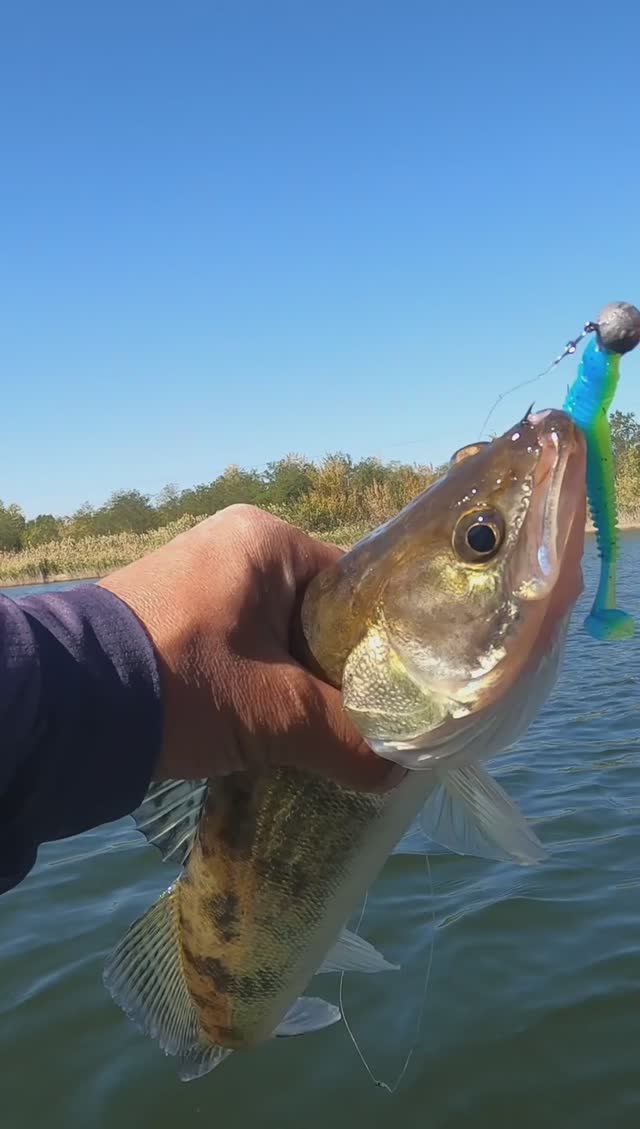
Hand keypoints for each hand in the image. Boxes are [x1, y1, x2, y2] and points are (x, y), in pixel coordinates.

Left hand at [99, 505, 399, 791]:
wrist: (65, 707)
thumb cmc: (185, 685)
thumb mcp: (277, 714)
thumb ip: (349, 738)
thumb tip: (399, 770)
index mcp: (268, 540)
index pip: (356, 590)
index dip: (385, 646)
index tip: (405, 694)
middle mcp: (234, 545)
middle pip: (317, 616)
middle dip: (338, 673)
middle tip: (367, 723)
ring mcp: (198, 579)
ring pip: (279, 637)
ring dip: (298, 685)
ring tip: (325, 734)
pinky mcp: (173, 616)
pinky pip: (242, 648)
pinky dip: (261, 685)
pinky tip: (275, 729)